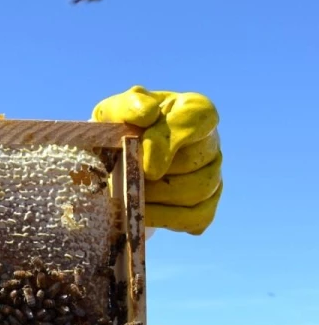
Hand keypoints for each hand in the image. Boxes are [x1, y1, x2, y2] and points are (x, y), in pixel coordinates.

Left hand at [92, 86, 221, 234]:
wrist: (114, 159)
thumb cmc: (118, 128)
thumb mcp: (114, 111)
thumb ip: (128, 106)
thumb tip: (147, 114)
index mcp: (191, 110)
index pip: (198, 119)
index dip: (170, 141)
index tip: (144, 164)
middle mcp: (209, 142)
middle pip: (193, 162)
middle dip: (154, 175)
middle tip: (124, 178)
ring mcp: (212, 174)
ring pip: (196, 191)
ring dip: (157, 197)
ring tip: (128, 193)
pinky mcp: (206, 204)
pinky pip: (196, 217)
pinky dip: (166, 218)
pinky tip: (142, 213)